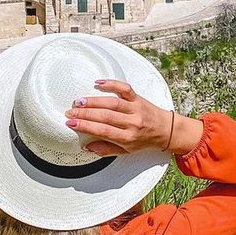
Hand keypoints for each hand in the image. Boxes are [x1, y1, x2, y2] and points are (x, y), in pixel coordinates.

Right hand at [64, 80, 202, 156]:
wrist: (166, 130)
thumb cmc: (143, 141)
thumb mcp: (126, 151)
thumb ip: (106, 149)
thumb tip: (86, 147)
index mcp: (127, 137)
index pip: (102, 131)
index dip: (85, 126)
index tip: (70, 123)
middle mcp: (132, 122)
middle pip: (104, 116)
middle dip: (84, 113)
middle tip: (69, 111)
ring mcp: (136, 108)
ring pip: (112, 103)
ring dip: (93, 101)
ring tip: (78, 101)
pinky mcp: (138, 98)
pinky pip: (125, 88)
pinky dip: (112, 84)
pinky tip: (98, 83)